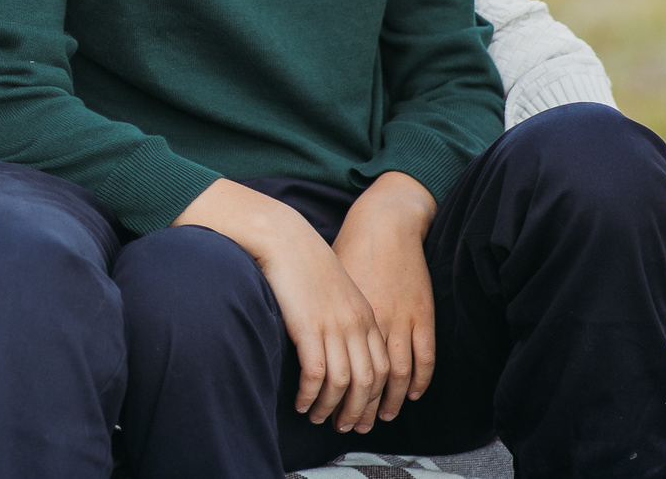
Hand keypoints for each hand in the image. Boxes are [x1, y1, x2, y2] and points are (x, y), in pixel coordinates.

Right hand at [175, 178, 390, 434]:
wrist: (282, 236)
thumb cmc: (302, 261)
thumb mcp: (336, 290)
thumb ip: (346, 317)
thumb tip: (341, 346)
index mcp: (366, 316)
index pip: (383, 369)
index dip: (375, 397)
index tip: (365, 414)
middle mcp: (356, 324)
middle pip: (368, 382)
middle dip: (359, 411)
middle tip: (346, 428)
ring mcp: (333, 326)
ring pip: (344, 383)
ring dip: (333, 408)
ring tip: (319, 419)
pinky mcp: (308, 327)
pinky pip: (317, 374)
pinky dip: (312, 395)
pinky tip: (302, 403)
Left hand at [332, 172, 438, 423]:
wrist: (384, 223)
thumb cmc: (348, 248)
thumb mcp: (326, 283)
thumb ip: (317, 312)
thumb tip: (299, 337)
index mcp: (343, 317)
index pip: (335, 369)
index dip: (327, 396)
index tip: (319, 411)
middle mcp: (371, 323)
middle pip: (364, 380)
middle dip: (355, 407)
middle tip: (347, 425)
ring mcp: (400, 320)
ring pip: (395, 376)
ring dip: (387, 402)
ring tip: (377, 418)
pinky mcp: (422, 314)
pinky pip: (423, 357)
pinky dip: (418, 381)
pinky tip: (409, 395)